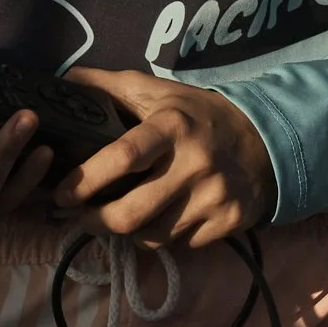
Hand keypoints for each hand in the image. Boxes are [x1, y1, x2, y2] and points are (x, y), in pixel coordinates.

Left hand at [50, 67, 277, 250]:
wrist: (265, 141)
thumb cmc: (199, 116)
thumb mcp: (160, 93)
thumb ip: (112, 86)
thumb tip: (66, 82)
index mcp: (173, 126)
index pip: (123, 157)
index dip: (86, 179)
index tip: (62, 193)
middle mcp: (194, 164)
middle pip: (131, 213)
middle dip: (94, 221)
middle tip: (76, 216)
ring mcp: (213, 199)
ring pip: (150, 236)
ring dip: (122, 233)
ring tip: (109, 219)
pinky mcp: (226, 224)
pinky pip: (176, 245)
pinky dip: (156, 238)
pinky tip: (150, 223)